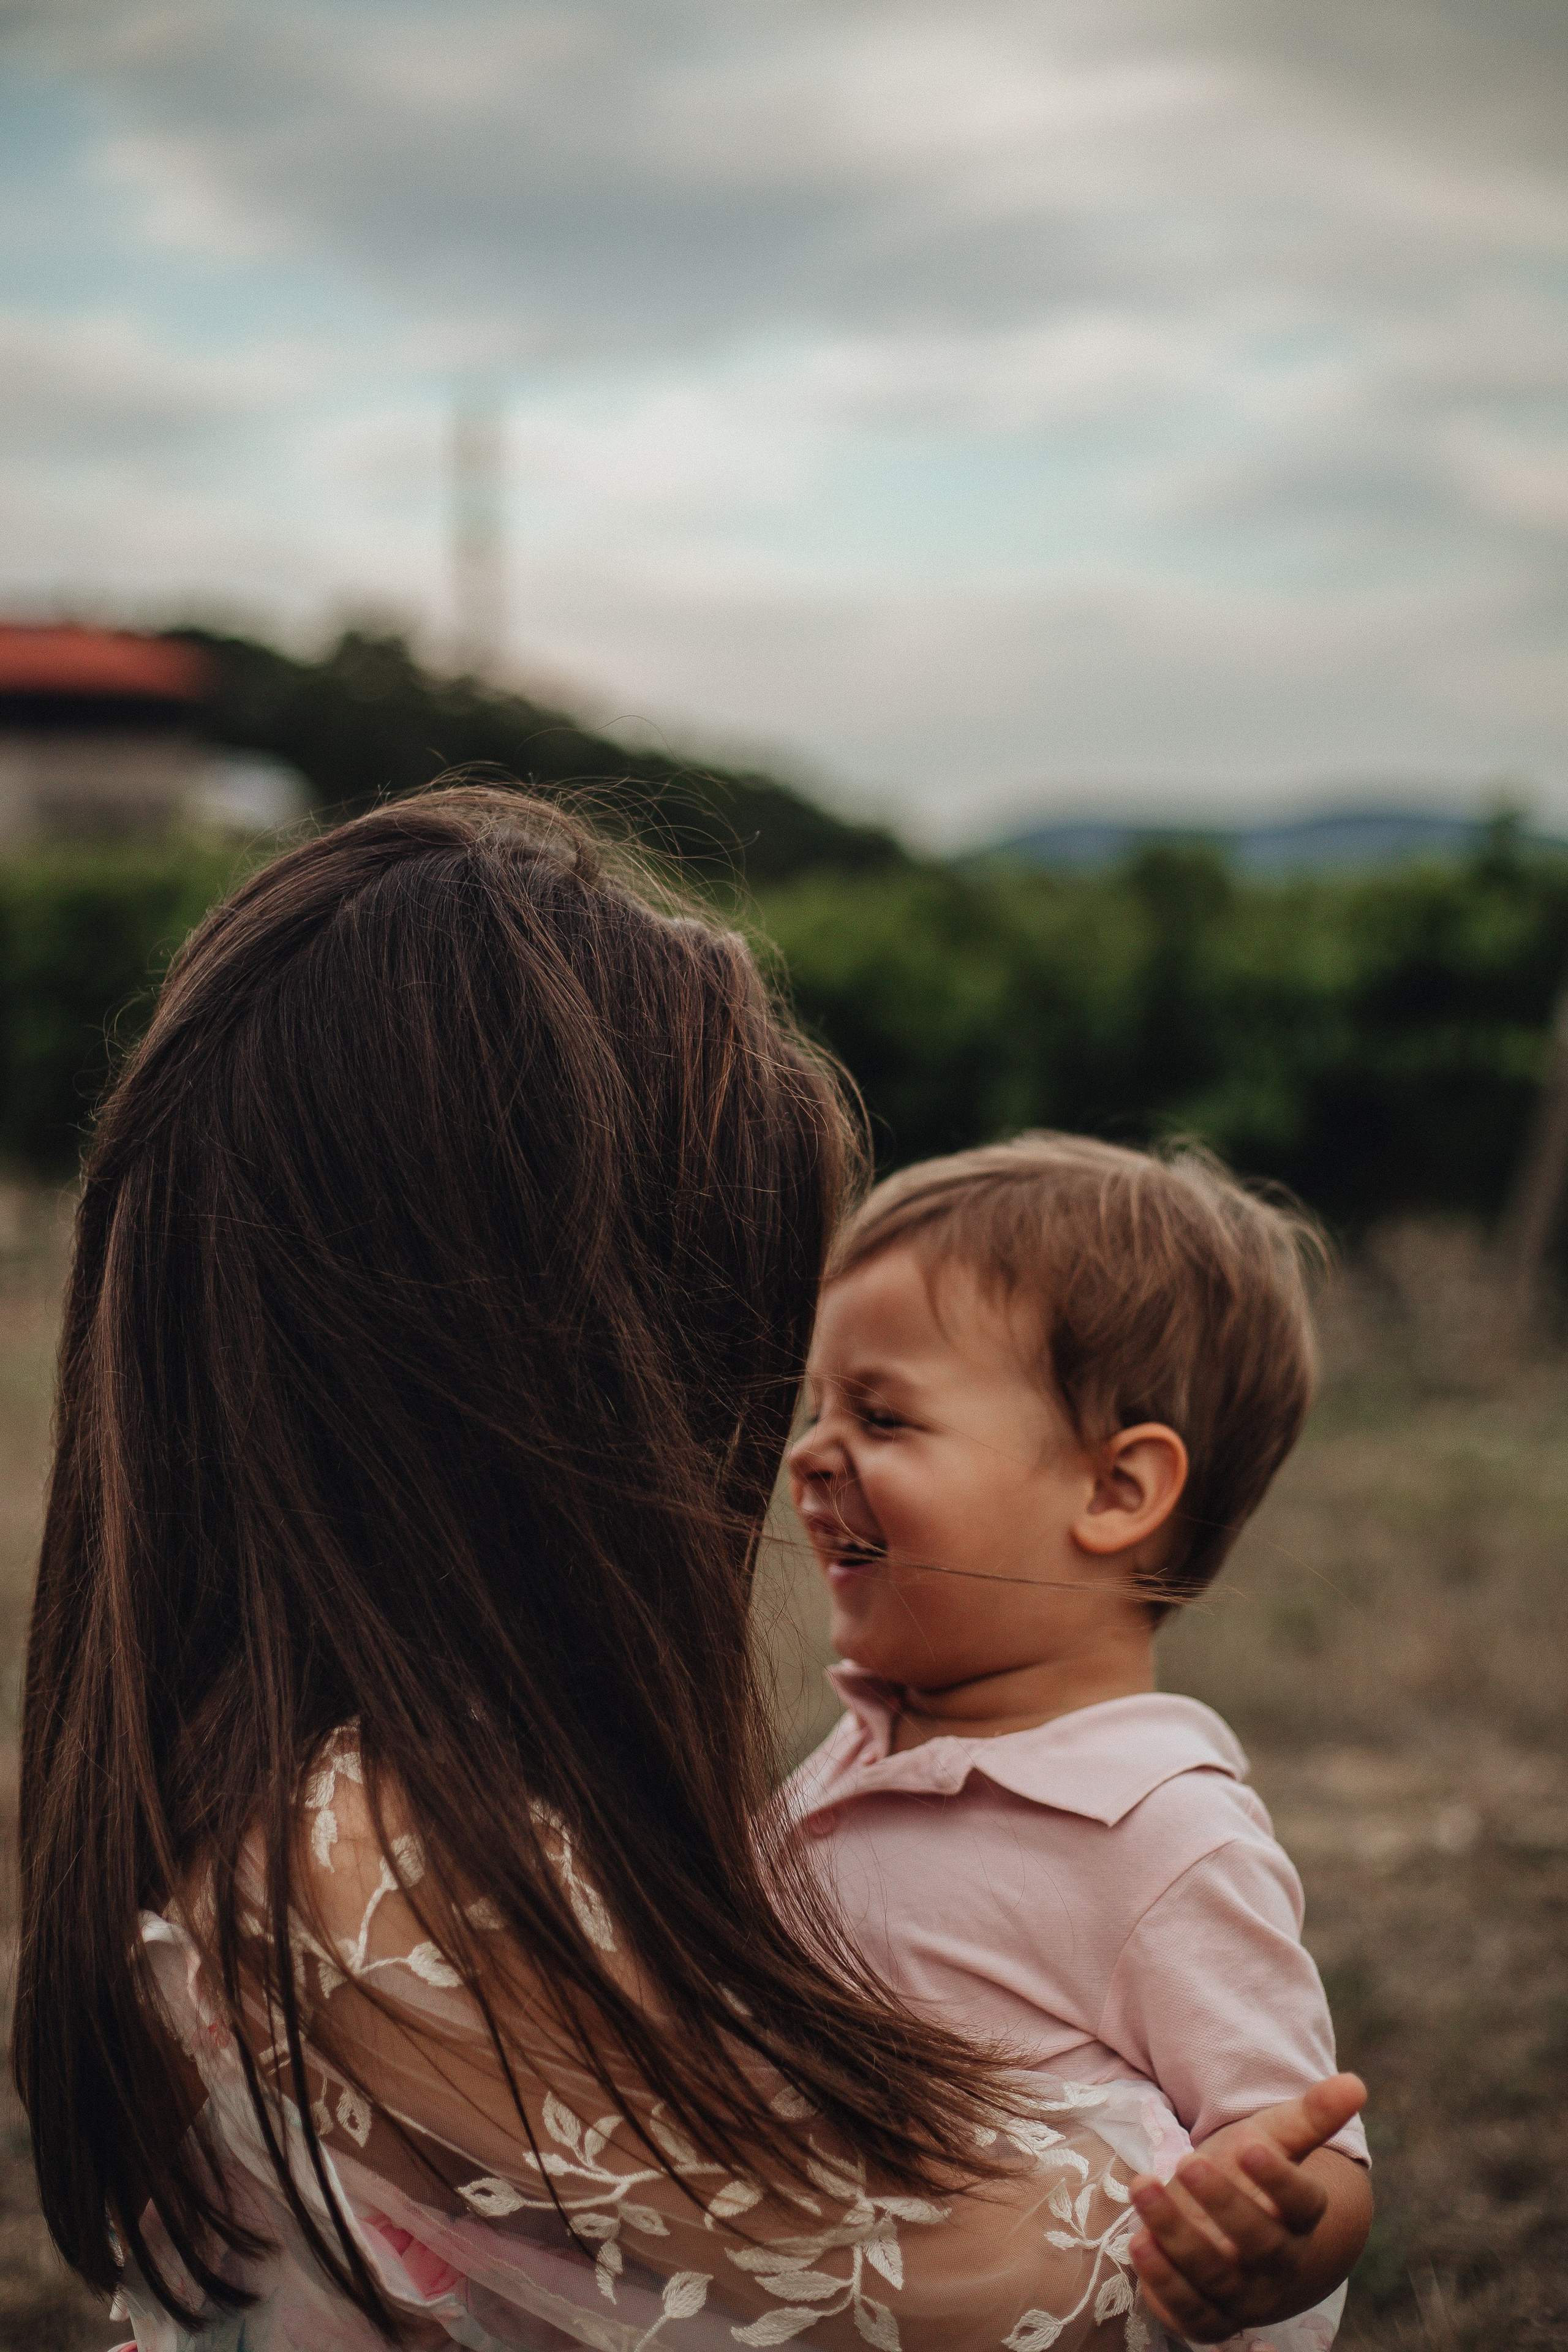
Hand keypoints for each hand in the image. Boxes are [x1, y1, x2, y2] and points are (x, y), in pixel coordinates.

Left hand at [1126, 2073, 1370, 2341]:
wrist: (1233, 2236)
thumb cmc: (1249, 2176)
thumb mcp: (1274, 2139)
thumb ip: (1311, 2115)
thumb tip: (1355, 2083)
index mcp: (1299, 2218)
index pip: (1303, 2203)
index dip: (1279, 2179)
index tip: (1251, 2146)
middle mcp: (1278, 2264)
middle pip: (1260, 2244)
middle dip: (1223, 2205)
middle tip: (1188, 2163)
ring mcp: (1243, 2296)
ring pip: (1216, 2277)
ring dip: (1177, 2235)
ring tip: (1142, 2186)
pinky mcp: (1207, 2317)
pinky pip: (1190, 2314)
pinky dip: (1163, 2286)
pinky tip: (1138, 2243)